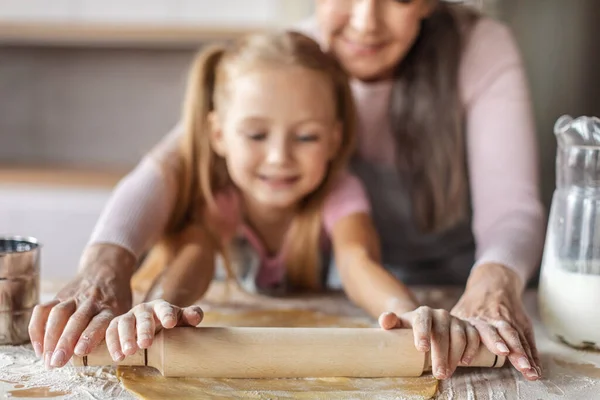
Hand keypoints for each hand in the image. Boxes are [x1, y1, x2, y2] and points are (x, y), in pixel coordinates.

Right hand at [28, 244, 135, 368]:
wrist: (107, 268)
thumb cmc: (117, 297)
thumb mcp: (125, 309)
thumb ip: (117, 328)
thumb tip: (116, 355)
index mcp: (110, 306)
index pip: (99, 321)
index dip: (89, 336)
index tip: (80, 352)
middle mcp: (91, 300)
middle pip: (76, 320)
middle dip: (64, 342)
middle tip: (56, 362)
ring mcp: (73, 296)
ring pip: (58, 314)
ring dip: (49, 338)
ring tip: (46, 358)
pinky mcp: (59, 295)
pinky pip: (44, 309)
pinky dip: (37, 328)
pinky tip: (39, 347)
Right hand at [105, 300, 202, 360]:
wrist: (155, 324)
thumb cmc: (172, 323)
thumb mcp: (183, 319)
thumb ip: (191, 315)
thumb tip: (196, 316)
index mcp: (161, 306)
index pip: (165, 308)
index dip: (167, 315)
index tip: (170, 324)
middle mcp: (143, 309)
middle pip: (143, 317)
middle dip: (143, 330)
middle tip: (146, 343)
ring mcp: (129, 316)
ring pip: (124, 323)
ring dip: (125, 338)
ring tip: (129, 352)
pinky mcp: (117, 326)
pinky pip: (111, 332)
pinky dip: (113, 344)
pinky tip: (118, 357)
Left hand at [379, 306, 480, 379]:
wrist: (425, 324)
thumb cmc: (409, 328)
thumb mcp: (398, 325)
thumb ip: (389, 321)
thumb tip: (385, 320)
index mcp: (422, 313)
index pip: (422, 321)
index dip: (422, 333)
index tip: (421, 349)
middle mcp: (440, 314)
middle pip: (441, 333)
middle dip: (441, 355)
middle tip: (438, 373)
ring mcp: (455, 320)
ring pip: (459, 336)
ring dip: (455, 356)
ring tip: (448, 372)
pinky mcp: (467, 326)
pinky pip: (473, 337)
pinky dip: (471, 349)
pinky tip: (464, 362)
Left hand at [451, 263, 540, 380]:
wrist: (494, 283)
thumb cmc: (473, 305)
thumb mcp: (460, 312)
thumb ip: (451, 330)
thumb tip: (433, 351)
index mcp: (477, 316)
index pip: (484, 329)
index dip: (492, 340)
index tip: (501, 352)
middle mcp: (495, 317)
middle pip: (505, 332)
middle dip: (513, 348)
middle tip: (519, 364)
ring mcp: (510, 321)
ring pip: (518, 337)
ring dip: (525, 354)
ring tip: (530, 371)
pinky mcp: (522, 324)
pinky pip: (528, 342)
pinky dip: (533, 356)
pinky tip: (536, 370)